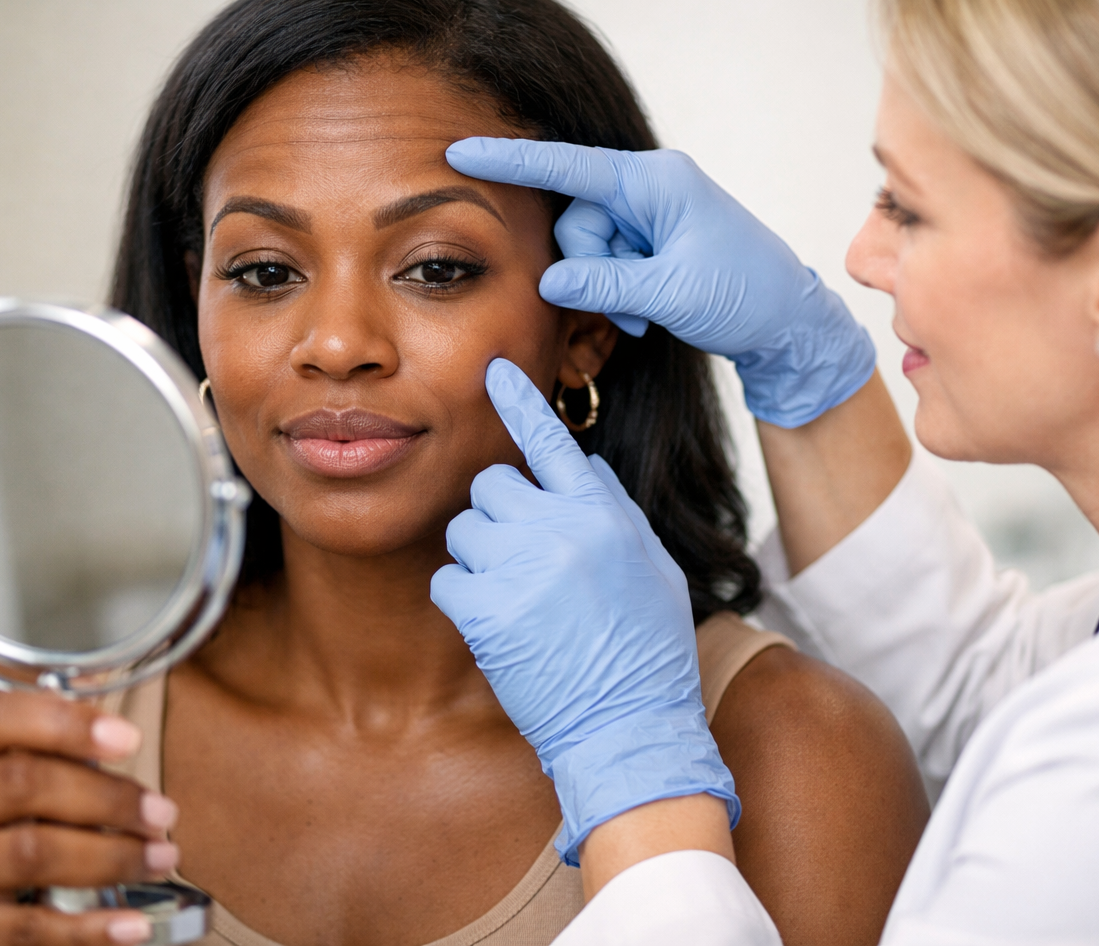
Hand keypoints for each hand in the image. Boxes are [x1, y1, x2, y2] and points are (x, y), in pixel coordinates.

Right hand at [0, 691, 179, 944]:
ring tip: (162, 857)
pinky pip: (27, 928)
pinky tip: (133, 925)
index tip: (131, 739)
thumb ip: (54, 746)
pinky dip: (89, 929)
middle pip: (21, 785)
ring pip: (31, 854)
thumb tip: (121, 732)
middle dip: (107, 798)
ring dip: (111, 857)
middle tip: (163, 813)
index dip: (66, 724)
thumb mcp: (9, 771)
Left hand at [431, 358, 737, 864]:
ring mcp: (521, 568)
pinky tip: (500, 629)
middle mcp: (561, 529)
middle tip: (524, 562)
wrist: (631, 728)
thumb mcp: (652, 567)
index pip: (553, 441)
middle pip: (492, 484)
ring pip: (464, 530)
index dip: (520, 403)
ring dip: (479, 559)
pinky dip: (465, 602)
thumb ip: (613, 510)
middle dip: (499, 517)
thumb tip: (581, 463)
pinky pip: (447, 580)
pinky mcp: (486, 611)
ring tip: (518, 601)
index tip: (495, 370)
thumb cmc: (647, 652)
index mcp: (604, 514)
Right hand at [446, 138, 875, 427]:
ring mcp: (653, 216)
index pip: (569, 166)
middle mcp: (651, 190)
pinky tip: (651, 314)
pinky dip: (619, 293)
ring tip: (647, 315)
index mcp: (657, 181)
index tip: (459, 151)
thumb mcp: (671, 292)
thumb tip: (548, 281)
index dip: (510, 161)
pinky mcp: (655, 243)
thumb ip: (603, 283)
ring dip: (606, 289)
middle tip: (630, 309)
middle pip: (576, 221)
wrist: (791, 325)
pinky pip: (609, 264)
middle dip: (589, 269)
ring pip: (588, 249)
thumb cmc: (746, 297)